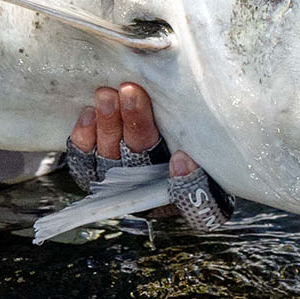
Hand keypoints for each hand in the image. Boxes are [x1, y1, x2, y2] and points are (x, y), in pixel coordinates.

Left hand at [66, 82, 231, 230]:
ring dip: (108, 125)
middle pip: (144, 167)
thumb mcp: (216, 141)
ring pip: (111, 161)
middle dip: (137, 127)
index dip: (188, 186)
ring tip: (107, 94)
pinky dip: (84, 139)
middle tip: (132, 92)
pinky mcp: (96, 173)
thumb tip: (185, 155)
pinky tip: (88, 112)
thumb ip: (211, 144)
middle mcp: (156, 195)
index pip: (198, 206)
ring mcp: (123, 185)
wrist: (165, 125)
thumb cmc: (200, 134)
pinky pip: (84, 163)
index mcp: (194, 194)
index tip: (182, 157)